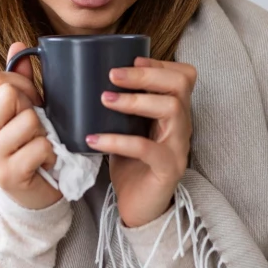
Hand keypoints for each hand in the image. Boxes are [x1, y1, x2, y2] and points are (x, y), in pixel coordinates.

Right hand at [0, 42, 62, 209]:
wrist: (32, 197)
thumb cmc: (28, 149)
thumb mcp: (21, 113)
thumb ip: (19, 81)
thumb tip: (18, 44)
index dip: (22, 85)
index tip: (30, 103)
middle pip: (10, 94)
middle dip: (32, 107)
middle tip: (35, 127)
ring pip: (29, 120)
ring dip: (44, 133)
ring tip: (40, 145)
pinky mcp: (7, 174)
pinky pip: (40, 146)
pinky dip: (51, 153)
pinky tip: (45, 161)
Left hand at [86, 57, 195, 227]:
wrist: (139, 208)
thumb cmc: (131, 164)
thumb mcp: (127, 127)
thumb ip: (120, 105)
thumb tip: (84, 78)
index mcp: (174, 112)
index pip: (184, 75)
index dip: (159, 63)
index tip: (130, 60)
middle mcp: (182, 125)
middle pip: (180, 84)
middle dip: (147, 73)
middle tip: (113, 75)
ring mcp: (178, 147)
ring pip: (171, 109)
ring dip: (135, 100)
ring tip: (105, 100)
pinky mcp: (168, 169)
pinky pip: (147, 148)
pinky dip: (118, 140)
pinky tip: (93, 139)